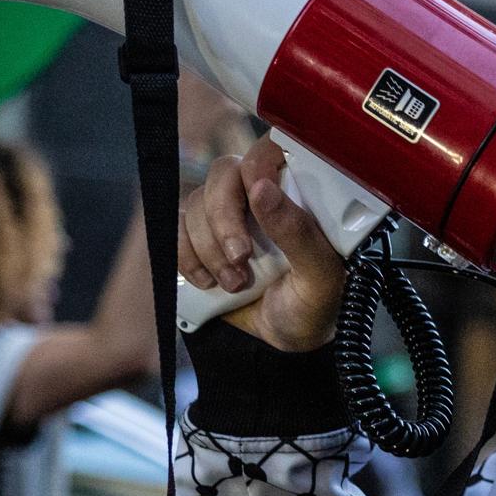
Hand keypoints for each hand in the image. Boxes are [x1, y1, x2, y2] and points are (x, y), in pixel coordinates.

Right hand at [177, 135, 347, 351]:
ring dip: (209, 248)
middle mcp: (260, 199)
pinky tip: (210, 282)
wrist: (287, 344)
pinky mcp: (201, 241)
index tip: (255, 189)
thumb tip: (262, 187)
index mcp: (298, 196)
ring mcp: (228, 218)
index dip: (256, 163)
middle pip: (223, 175)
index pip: (271, 151)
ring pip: (196, 204)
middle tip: (241, 256)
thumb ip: (298, 233)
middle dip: (225, 218)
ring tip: (236, 283)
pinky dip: (187, 258)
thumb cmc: (316, 306)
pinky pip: (175, 231)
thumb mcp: (320, 277)